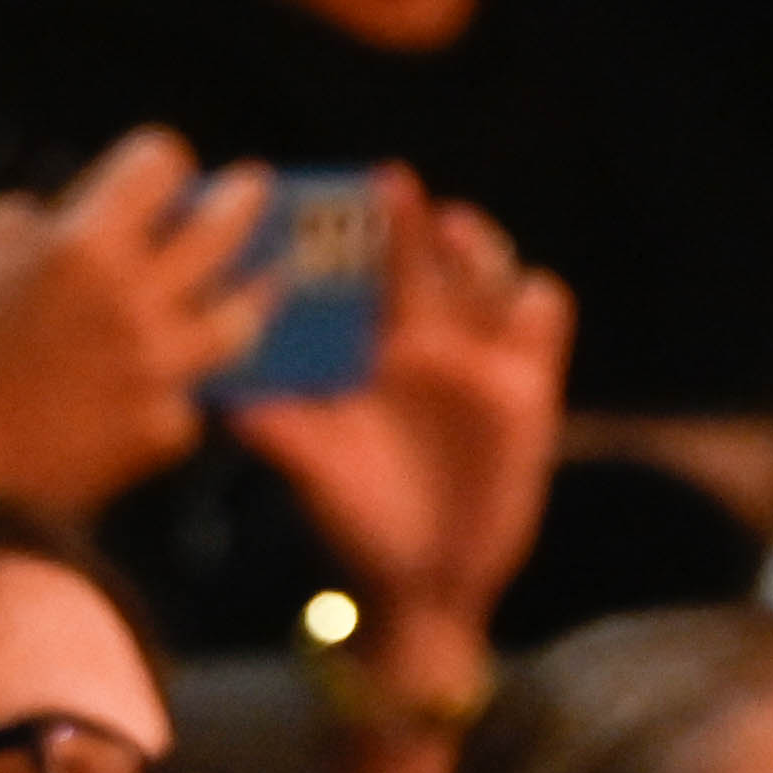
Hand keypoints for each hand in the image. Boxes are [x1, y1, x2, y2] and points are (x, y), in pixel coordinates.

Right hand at [0, 130, 271, 523]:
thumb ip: (12, 218)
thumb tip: (54, 215)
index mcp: (81, 244)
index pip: (157, 166)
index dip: (158, 158)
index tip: (161, 166)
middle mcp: (135, 302)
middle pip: (220, 231)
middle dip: (242, 198)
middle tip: (257, 186)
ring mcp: (159, 371)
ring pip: (238, 320)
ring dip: (254, 291)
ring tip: (271, 276)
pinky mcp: (165, 430)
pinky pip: (192, 391)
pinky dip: (184, 377)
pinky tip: (189, 366)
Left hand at [223, 171, 568, 666]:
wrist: (427, 584)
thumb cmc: (359, 524)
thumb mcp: (315, 476)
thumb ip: (281, 432)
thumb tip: (229, 401)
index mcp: (369, 347)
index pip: (364, 269)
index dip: (350, 234)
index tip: (330, 205)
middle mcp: (426, 340)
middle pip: (425, 253)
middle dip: (409, 217)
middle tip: (391, 189)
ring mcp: (480, 359)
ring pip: (488, 273)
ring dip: (477, 247)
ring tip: (456, 233)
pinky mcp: (529, 388)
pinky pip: (543, 320)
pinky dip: (538, 304)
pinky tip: (522, 305)